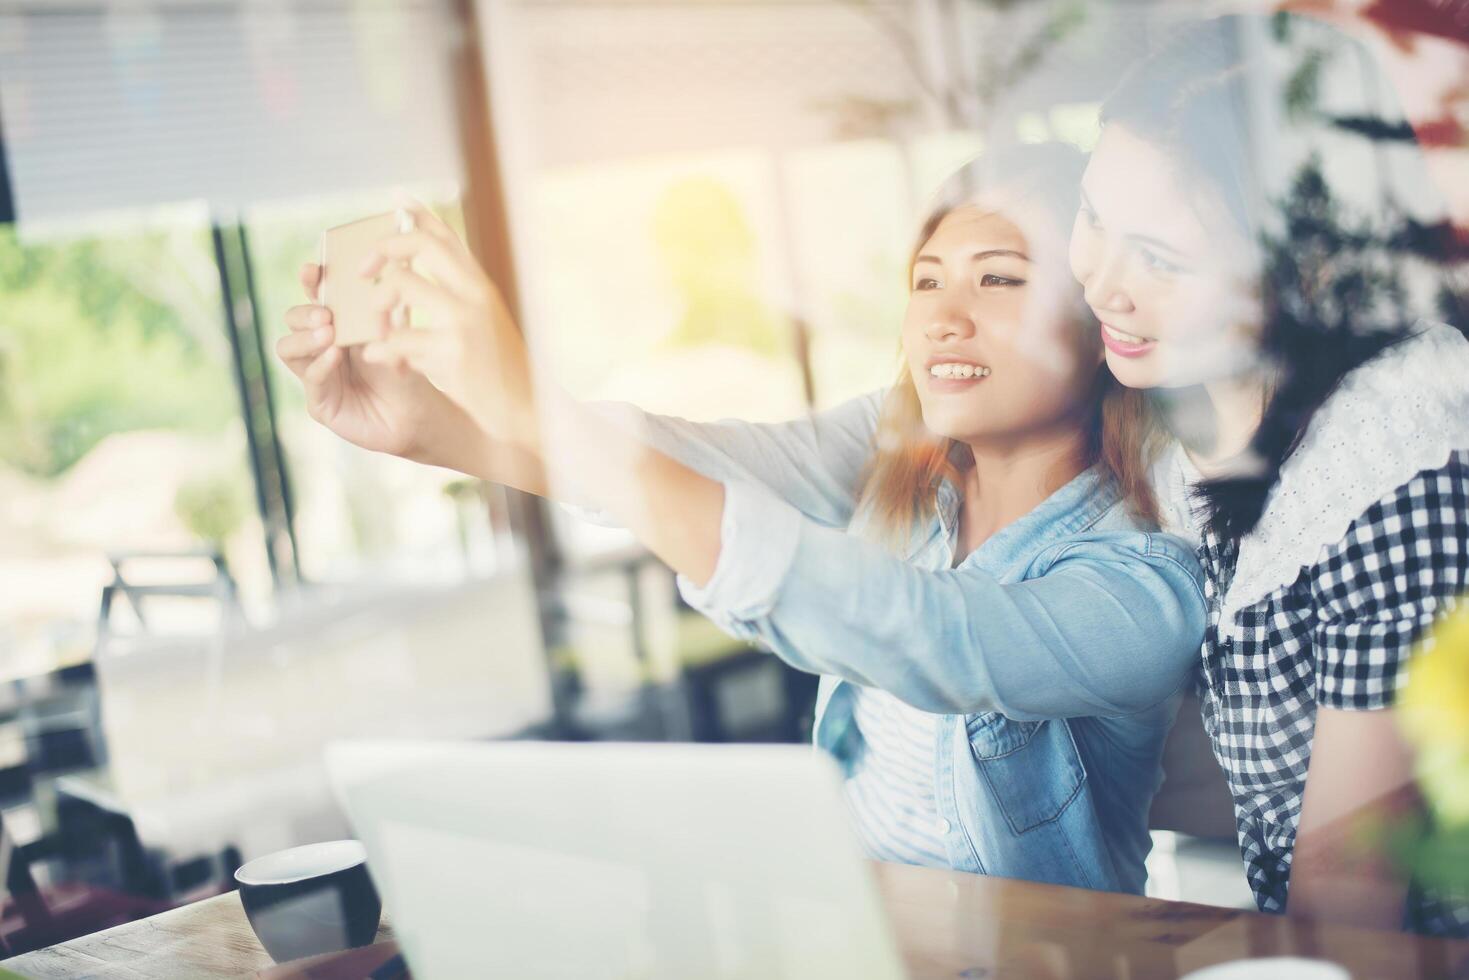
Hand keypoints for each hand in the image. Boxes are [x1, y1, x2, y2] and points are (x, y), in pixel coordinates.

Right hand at [274, 260, 460, 460]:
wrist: (419, 414)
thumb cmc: (407, 370)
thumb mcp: (396, 333)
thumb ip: (385, 306)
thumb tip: (388, 265)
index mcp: (337, 324)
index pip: (313, 296)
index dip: (309, 281)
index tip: (312, 271)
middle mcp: (321, 346)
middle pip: (292, 319)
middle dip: (304, 312)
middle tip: (325, 314)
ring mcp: (316, 374)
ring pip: (287, 348)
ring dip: (305, 338)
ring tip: (328, 333)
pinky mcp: (319, 402)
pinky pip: (309, 379)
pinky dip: (320, 365)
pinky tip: (334, 355)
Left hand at [357, 204, 541, 451]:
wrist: (525, 409)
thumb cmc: (499, 369)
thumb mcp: (486, 321)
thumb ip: (460, 293)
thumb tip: (424, 267)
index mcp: (481, 285)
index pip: (446, 233)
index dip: (417, 213)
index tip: (395, 202)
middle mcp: (475, 294)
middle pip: (420, 243)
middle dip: (384, 249)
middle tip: (364, 272)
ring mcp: (464, 321)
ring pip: (401, 285)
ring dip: (377, 303)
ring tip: (374, 326)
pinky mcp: (452, 354)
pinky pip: (398, 339)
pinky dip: (380, 348)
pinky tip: (376, 356)